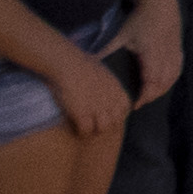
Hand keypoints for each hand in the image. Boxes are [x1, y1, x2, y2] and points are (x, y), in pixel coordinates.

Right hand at [40, 43, 133, 158]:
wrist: (68, 62)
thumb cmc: (81, 64)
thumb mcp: (103, 73)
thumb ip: (108, 85)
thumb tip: (105, 89)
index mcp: (118, 91)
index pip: (124, 111)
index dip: (113, 115)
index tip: (102, 114)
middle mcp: (111, 101)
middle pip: (115, 122)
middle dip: (105, 125)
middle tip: (92, 123)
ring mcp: (97, 108)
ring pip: (103, 129)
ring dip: (94, 130)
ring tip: (84, 126)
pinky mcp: (82, 113)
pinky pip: (86, 130)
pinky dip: (81, 131)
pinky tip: (75, 125)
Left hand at [118, 0, 185, 107]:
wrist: (159, 2)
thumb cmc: (140, 18)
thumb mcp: (122, 35)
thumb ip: (108, 50)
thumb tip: (90, 61)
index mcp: (151, 54)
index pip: (150, 82)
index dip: (144, 96)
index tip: (134, 104)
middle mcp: (165, 56)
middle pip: (162, 84)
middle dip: (151, 96)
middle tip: (138, 103)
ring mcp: (174, 53)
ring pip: (171, 79)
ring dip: (161, 90)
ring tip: (149, 96)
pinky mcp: (178, 50)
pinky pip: (177, 71)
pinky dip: (169, 81)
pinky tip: (162, 84)